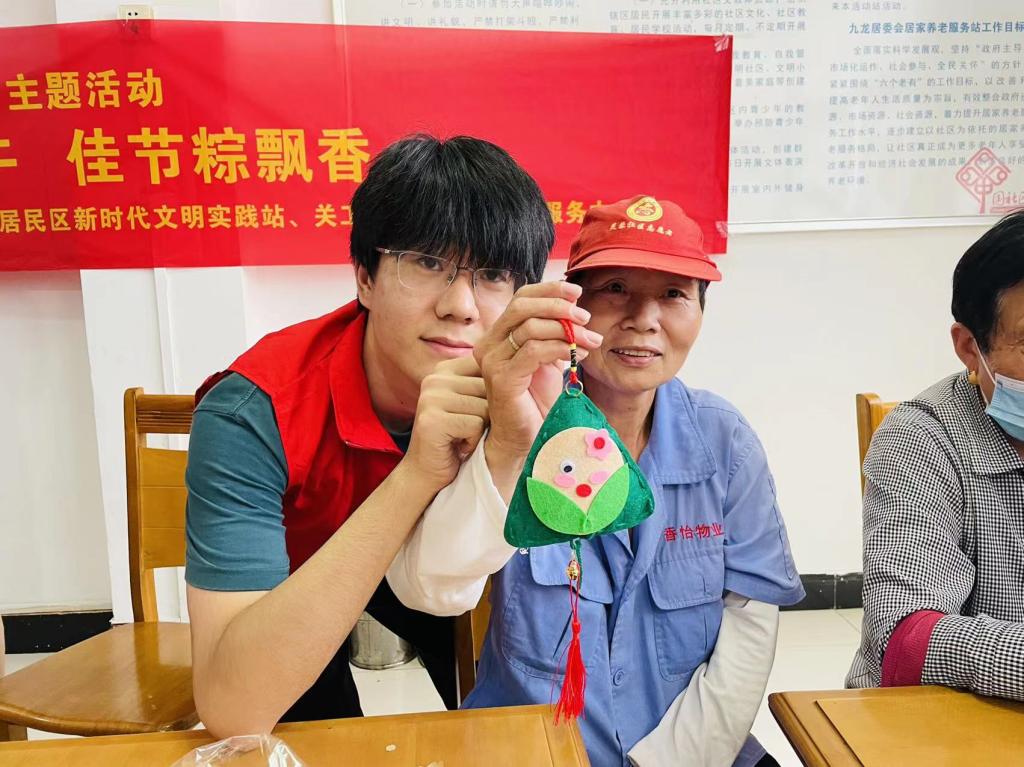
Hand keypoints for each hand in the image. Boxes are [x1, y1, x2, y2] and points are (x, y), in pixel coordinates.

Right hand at [402, 356, 487, 490]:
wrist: (428, 474)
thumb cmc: (460, 438)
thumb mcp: (474, 403)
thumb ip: (489, 381)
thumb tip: (526, 363)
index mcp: (446, 369)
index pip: (490, 368)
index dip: (497, 394)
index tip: (481, 413)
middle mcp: (435, 378)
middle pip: (491, 387)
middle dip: (490, 413)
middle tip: (469, 428)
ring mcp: (431, 397)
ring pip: (485, 407)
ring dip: (482, 429)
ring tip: (463, 437)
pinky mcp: (432, 419)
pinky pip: (475, 425)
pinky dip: (474, 440)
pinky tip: (459, 445)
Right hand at [475, 281, 602, 462]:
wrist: (525, 437)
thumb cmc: (535, 400)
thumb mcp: (546, 358)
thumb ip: (553, 333)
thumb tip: (575, 308)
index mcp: (498, 335)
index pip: (521, 298)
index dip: (548, 290)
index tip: (576, 292)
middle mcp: (489, 345)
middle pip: (522, 306)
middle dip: (558, 305)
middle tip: (585, 316)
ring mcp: (492, 361)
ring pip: (530, 327)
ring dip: (567, 330)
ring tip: (590, 340)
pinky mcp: (501, 379)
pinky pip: (533, 351)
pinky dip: (559, 348)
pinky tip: (576, 355)